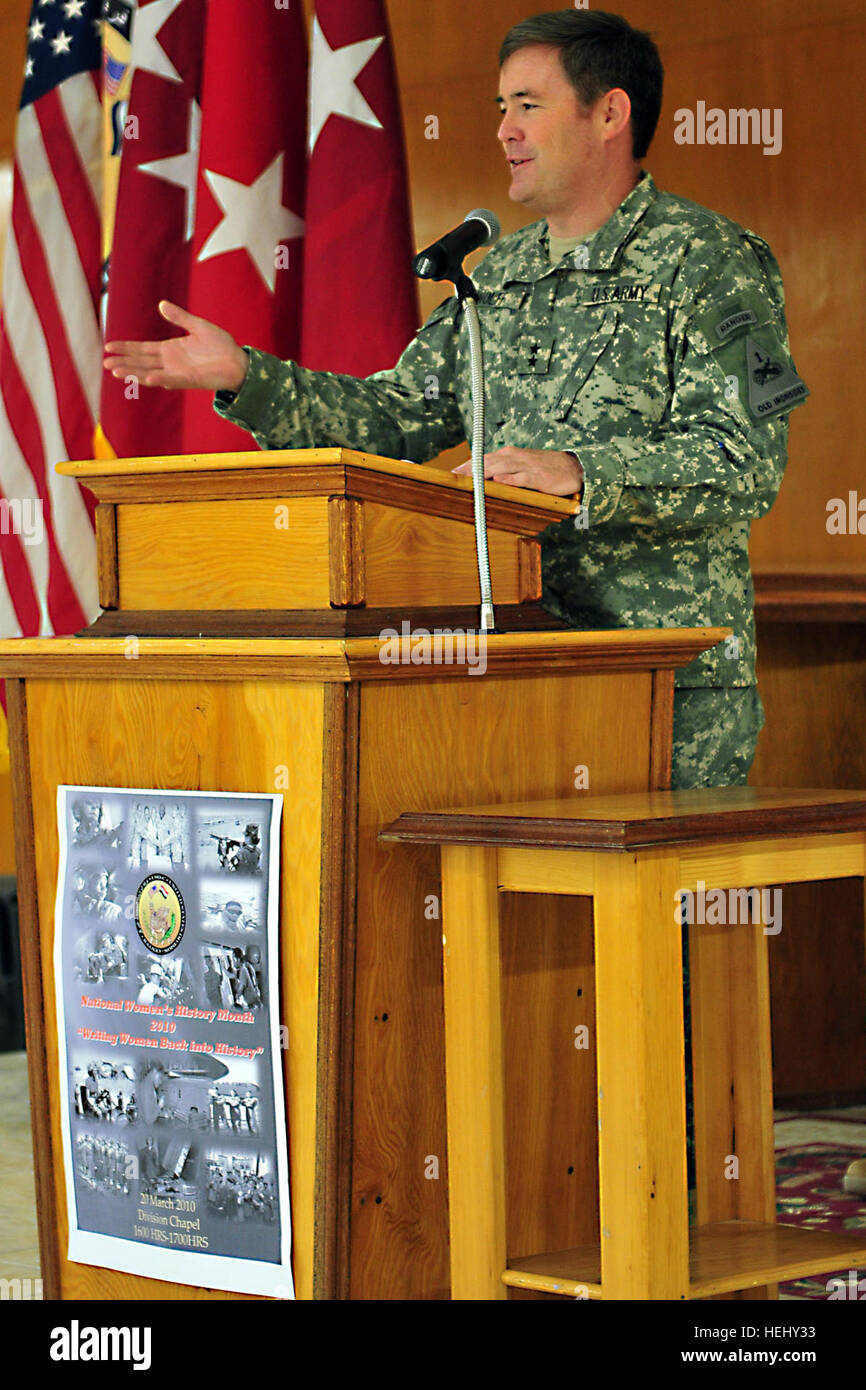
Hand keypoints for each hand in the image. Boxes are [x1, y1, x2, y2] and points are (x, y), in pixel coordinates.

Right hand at [103, 301, 249, 392]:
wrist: (238, 361)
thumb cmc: (221, 345)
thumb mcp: (197, 326)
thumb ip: (180, 317)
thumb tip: (162, 304)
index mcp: (170, 349)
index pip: (142, 349)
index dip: (126, 348)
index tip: (108, 346)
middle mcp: (170, 362)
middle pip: (141, 362)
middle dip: (124, 362)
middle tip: (106, 363)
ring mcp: (178, 372)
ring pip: (150, 373)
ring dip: (134, 373)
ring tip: (117, 372)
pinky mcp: (189, 380)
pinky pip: (171, 380)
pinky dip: (160, 379)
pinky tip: (148, 378)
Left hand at [452, 446, 582, 497]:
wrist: (573, 467)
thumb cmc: (544, 468)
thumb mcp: (521, 466)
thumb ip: (503, 470)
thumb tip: (482, 479)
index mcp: (509, 455)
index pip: (482, 458)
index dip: (466, 465)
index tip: (450, 474)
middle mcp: (515, 458)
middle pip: (487, 462)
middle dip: (469, 469)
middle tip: (453, 478)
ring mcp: (527, 467)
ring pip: (501, 467)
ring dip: (484, 473)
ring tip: (468, 479)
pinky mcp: (539, 477)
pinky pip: (522, 477)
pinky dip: (510, 478)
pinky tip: (499, 481)